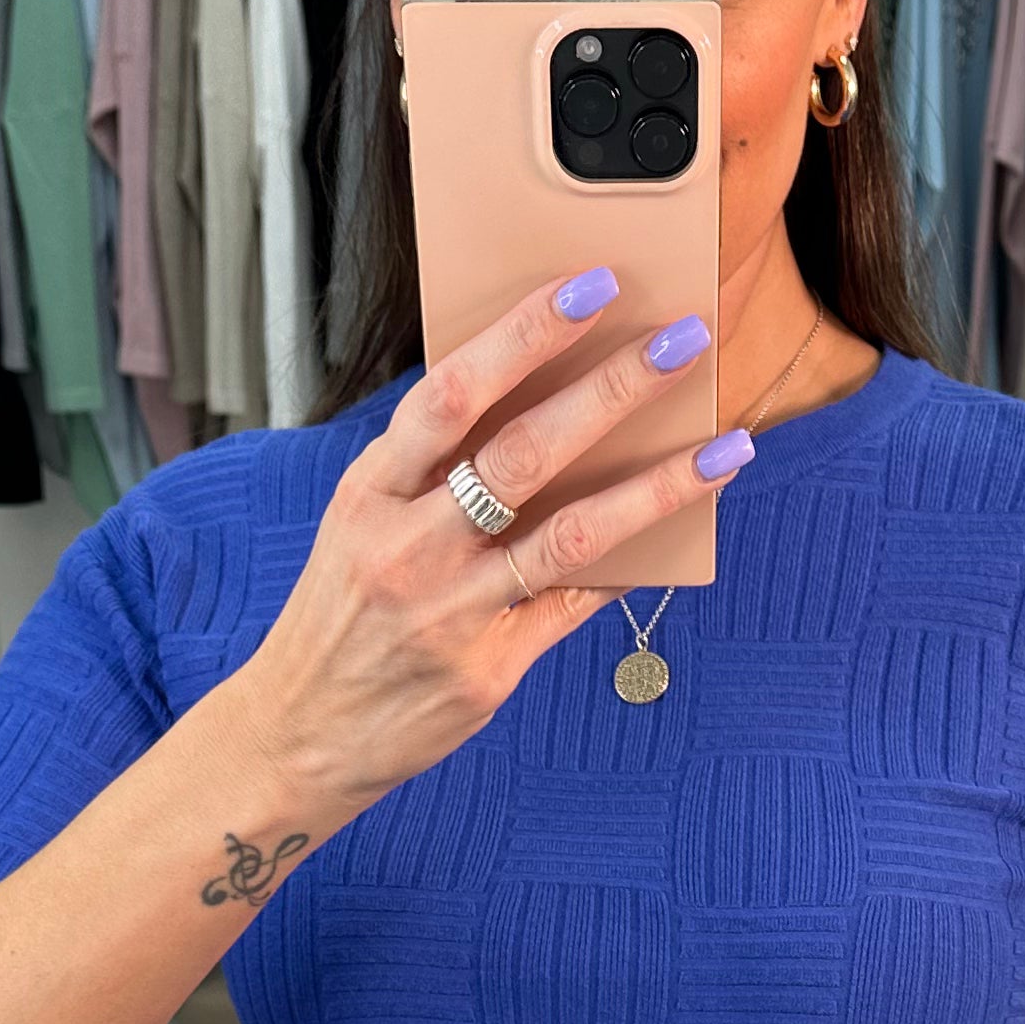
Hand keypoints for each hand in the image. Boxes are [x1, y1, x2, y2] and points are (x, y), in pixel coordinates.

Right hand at [228, 271, 750, 814]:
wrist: (299, 735)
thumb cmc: (340, 616)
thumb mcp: (359, 525)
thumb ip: (429, 469)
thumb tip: (536, 399)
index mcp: (372, 492)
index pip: (452, 394)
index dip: (524, 336)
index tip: (590, 288)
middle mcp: (410, 547)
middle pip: (524, 452)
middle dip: (611, 390)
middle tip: (683, 341)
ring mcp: (452, 614)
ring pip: (572, 534)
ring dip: (658, 486)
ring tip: (725, 450)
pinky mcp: (487, 672)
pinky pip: (575, 606)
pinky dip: (631, 567)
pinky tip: (684, 535)